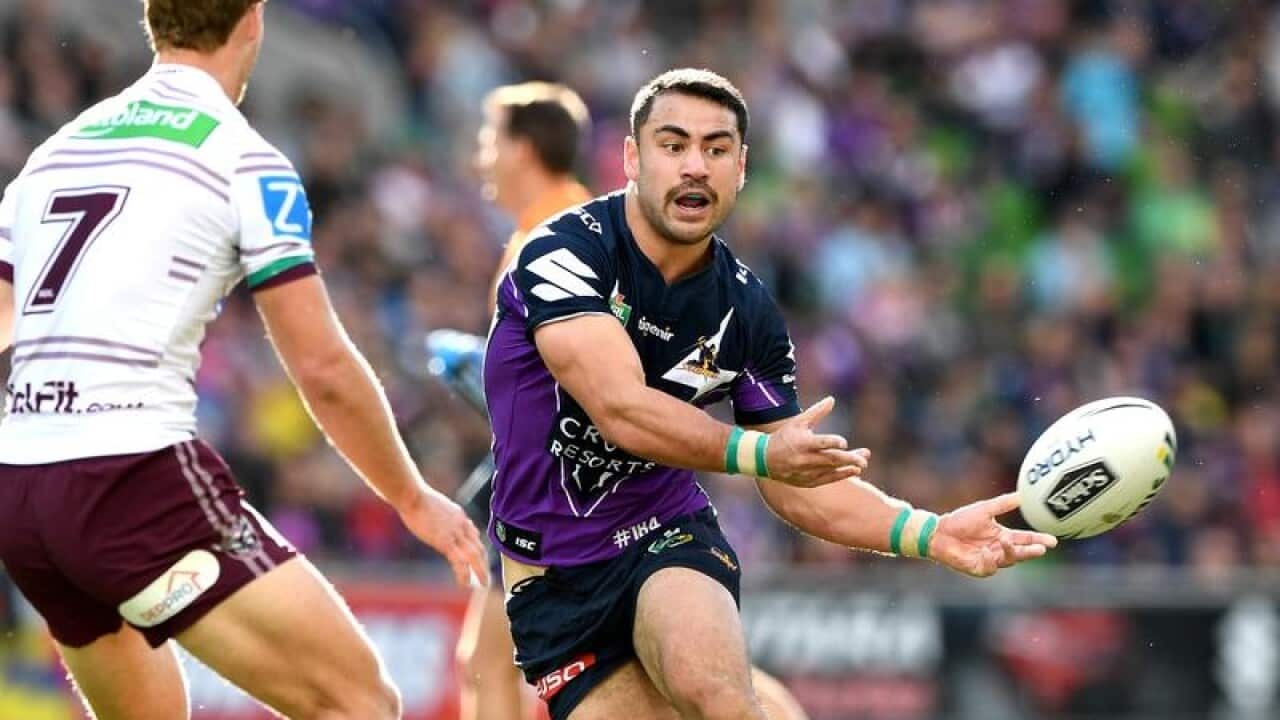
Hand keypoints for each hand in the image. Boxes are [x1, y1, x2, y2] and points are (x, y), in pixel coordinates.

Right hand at [396, 486, 488, 586]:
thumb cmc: (417, 498)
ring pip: (474, 556)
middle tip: (486, 576)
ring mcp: (455, 534)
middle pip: (478, 546)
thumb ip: (442, 514)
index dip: (477, 547)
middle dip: (484, 562)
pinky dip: (464, 574)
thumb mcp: (436, 505)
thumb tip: (438, 519)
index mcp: (459, 515)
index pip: (473, 533)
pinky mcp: (445, 542)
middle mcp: (461, 524)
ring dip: (481, 571)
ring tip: (483, 584)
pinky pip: (459, 561)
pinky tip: (464, 584)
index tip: (479, 557)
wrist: (413, 496)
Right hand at [765, 397, 869, 488]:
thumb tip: (832, 399)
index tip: (844, 442)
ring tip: (862, 464)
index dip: (833, 442)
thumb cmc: (784, 437)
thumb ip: (816, 412)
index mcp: (802, 443)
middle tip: (864, 458)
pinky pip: (827, 479)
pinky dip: (840, 475)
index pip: (821, 443)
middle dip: (849, 459)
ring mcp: (806, 472)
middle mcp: (805, 459)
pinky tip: (853, 472)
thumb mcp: (798, 422)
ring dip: (848, 468)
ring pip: (831, 470)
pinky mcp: (806, 481)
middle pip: (830, 459)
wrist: (764, 459)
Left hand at [929, 493, 1058, 577]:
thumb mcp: (984, 509)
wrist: (938, 531)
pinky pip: (989, 567)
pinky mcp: (978, 568)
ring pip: (1007, 561)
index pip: (1025, 539)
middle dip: (1031, 551)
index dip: (1038, 540)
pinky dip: (991, 560)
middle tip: (1042, 549)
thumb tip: (1023, 494)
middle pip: (1020, 553)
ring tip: (1007, 541)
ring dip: (1010, 553)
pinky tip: (988, 552)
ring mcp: (990, 561)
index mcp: (1003, 536)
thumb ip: (1003, 504)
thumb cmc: (960, 521)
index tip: (1053, 540)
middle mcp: (999, 550)